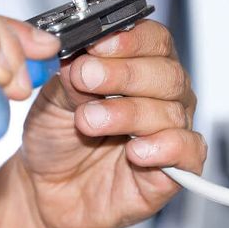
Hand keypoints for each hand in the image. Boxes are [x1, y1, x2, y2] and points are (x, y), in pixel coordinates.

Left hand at [0, 20, 204, 227]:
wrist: (42, 189)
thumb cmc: (48, 139)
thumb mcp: (51, 95)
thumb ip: (71, 70)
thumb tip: (83, 51)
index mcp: (128, 68)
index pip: (148, 39)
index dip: (129, 39)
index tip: (99, 45)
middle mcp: (151, 94)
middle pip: (165, 70)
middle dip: (125, 74)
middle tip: (89, 81)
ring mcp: (163, 130)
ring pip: (173, 108)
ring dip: (132, 110)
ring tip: (93, 120)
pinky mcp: (167, 167)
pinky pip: (186, 152)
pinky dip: (165, 146)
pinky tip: (137, 148)